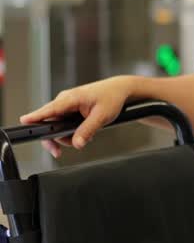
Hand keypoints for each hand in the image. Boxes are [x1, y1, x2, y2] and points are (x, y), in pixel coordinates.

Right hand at [19, 76, 135, 156]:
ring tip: (84, 138)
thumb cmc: (112, 97)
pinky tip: (83, 134)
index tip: (24, 122)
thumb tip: (77, 143)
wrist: (120, 90)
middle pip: (48, 122)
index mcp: (71, 98)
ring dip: (66, 136)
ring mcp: (66, 105)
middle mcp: (64, 100)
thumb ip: (88, 130)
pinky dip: (71, 132)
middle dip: (55, 138)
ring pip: (56, 125)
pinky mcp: (69, 109)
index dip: (35, 117)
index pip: (49, 109)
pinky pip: (62, 123)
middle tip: (58, 152)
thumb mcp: (102, 116)